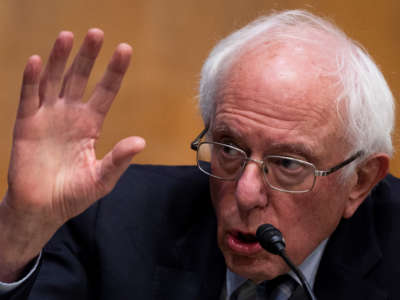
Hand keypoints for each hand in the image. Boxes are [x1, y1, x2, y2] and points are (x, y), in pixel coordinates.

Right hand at [0, 29, 144, 280]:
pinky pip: (29, 97)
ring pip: (54, 81)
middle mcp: (70, 114)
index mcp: (91, 124)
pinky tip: (39, 61)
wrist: (42, 209)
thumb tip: (141, 141)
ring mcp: (48, 116)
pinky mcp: (26, 124)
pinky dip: (32, 79)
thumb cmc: (74, 194)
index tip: (125, 49)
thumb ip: (118, 159)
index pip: (105, 91)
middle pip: (80, 78)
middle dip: (88, 56)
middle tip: (97, 33)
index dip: (114, 71)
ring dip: (60, 59)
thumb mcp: (101, 178)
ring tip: (68, 36)